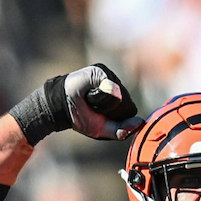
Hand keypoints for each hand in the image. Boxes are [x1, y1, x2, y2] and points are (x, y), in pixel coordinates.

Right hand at [10, 63, 143, 144]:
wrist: (60, 108)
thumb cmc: (82, 118)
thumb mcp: (103, 129)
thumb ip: (122, 130)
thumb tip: (141, 122)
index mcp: (120, 99)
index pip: (130, 111)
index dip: (116, 118)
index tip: (100, 116)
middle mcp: (117, 85)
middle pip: (127, 104)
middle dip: (111, 112)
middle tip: (94, 109)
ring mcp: (109, 76)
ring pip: (120, 97)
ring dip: (104, 105)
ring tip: (90, 101)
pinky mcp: (100, 71)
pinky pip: (110, 88)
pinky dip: (99, 96)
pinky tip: (89, 94)